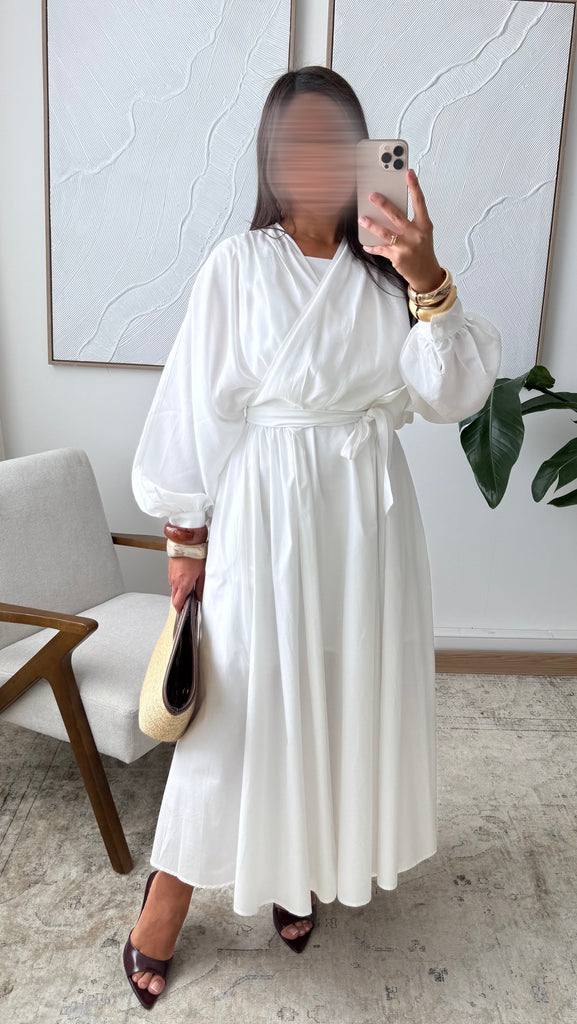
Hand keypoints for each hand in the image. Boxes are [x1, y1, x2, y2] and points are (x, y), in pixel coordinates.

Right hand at [168, 556, 205, 610]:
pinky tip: (184, 579)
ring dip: (178, 592)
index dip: (180, 609)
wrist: (185, 542)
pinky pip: (172, 581)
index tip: (183, 611)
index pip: (177, 603)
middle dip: (179, 602)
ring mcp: (171, 576)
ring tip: (188, 589)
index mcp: (183, 584)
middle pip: (174, 598)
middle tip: (187, 602)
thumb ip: (200, 587)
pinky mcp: (170, 570)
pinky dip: (177, 584)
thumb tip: (199, 596)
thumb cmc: (195, 555)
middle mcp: (175, 581)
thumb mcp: (203, 572)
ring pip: (173, 589)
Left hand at [357, 168, 444, 293]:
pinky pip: (380, 249)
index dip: (414, 186)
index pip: (419, 201)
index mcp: (424, 224)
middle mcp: (416, 234)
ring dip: (371, 225)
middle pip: (397, 215)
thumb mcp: (423, 233)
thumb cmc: (423, 250)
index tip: (408, 172)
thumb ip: (410, 221)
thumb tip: (389, 210)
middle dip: (383, 204)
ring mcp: (406, 246)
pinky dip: (372, 247)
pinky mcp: (397, 257)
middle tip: (372, 195)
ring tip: (361, 218)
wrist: (426, 274)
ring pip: (384, 232)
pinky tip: (365, 244)